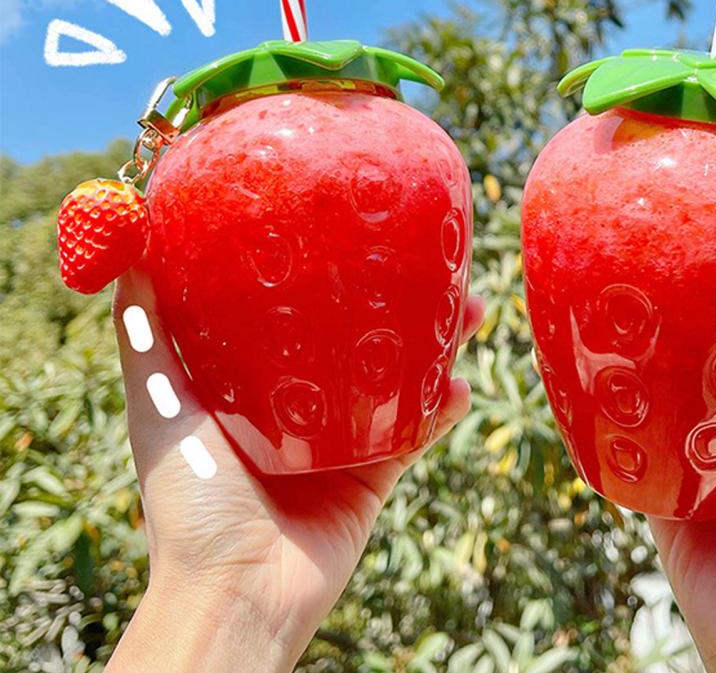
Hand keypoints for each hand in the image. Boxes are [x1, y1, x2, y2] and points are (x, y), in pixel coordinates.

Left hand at [106, 267, 483, 672]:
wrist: (236, 594)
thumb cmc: (189, 502)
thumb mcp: (157, 407)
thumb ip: (145, 338)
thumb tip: (132, 256)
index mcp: (253, 387)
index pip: (295, 316)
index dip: (327, 276)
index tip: (352, 234)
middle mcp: (302, 409)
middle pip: (359, 340)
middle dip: (400, 302)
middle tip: (432, 265)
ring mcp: (341, 443)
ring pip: (399, 379)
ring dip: (438, 344)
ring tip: (470, 308)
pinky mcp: (372, 478)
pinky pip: (415, 434)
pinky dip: (441, 409)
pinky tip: (460, 384)